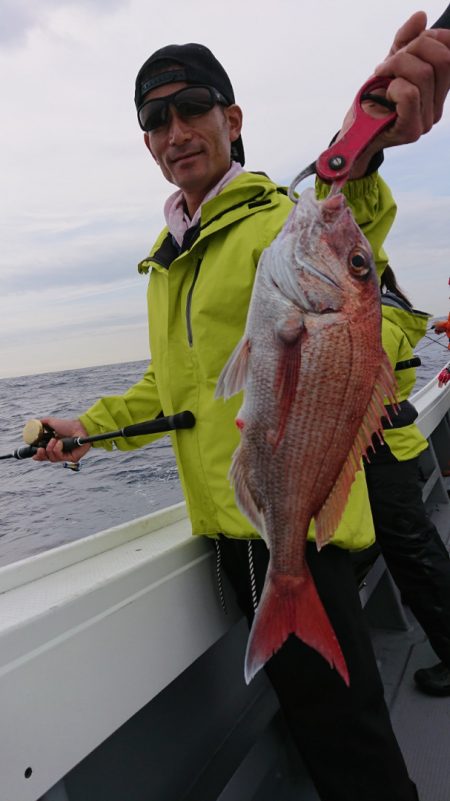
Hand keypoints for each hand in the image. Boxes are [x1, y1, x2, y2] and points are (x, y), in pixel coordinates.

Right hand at [32, 417, 90, 462]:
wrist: (80, 427)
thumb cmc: (68, 425)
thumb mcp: (52, 422)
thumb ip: (42, 423)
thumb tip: (35, 423)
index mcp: (53, 446)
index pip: (44, 454)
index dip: (38, 456)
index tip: (34, 455)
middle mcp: (59, 452)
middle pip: (46, 459)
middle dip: (41, 455)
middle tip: (40, 449)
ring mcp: (65, 456)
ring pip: (52, 458)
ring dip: (50, 449)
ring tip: (54, 440)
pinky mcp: (71, 458)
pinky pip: (60, 457)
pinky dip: (58, 449)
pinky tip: (60, 443)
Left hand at [341, 12, 449, 176]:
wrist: (353, 132)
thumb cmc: (371, 99)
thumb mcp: (389, 64)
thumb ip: (405, 40)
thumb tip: (421, 17)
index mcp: (438, 88)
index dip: (431, 38)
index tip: (406, 46)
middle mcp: (438, 106)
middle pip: (441, 59)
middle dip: (412, 49)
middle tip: (389, 62)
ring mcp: (427, 120)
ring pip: (423, 74)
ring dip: (397, 66)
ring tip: (382, 76)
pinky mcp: (412, 130)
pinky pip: (410, 93)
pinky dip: (394, 86)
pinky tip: (384, 93)